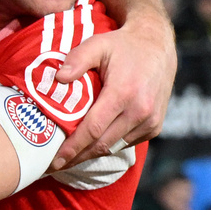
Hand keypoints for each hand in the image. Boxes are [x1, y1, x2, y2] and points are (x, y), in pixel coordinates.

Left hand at [50, 12, 175, 168]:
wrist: (157, 46)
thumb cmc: (121, 45)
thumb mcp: (97, 44)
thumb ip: (77, 59)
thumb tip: (58, 78)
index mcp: (124, 93)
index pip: (94, 129)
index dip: (73, 147)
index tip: (55, 160)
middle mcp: (140, 111)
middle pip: (102, 144)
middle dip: (77, 157)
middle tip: (54, 165)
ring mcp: (150, 122)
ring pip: (114, 146)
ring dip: (91, 154)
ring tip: (68, 159)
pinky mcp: (155, 126)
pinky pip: (126, 142)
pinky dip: (108, 145)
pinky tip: (90, 147)